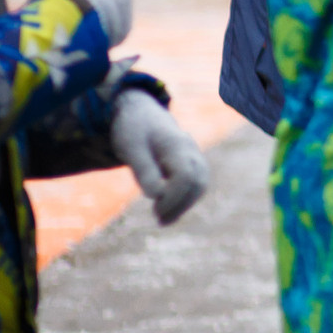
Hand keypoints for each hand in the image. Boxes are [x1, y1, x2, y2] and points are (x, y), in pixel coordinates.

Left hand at [109, 91, 208, 224]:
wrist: (140, 111)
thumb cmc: (133, 130)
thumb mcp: (131, 148)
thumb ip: (144, 171)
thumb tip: (156, 197)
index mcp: (176, 144)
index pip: (186, 176)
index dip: (173, 197)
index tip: (154, 208)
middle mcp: (190, 149)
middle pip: (198, 182)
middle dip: (181, 205)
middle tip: (159, 220)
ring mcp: (193, 154)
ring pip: (201, 183)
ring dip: (185, 204)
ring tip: (163, 218)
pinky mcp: (190, 160)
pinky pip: (196, 182)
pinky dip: (185, 197)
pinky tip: (168, 207)